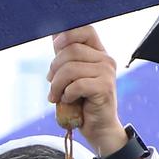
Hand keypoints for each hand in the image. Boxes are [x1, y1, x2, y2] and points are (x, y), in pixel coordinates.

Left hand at [48, 26, 141, 158]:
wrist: (98, 129)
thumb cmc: (83, 103)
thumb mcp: (71, 76)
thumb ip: (66, 56)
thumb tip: (54, 33)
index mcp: (99, 53)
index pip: (85, 29)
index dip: (66, 35)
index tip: (55, 48)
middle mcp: (106, 59)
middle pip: (71, 50)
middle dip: (54, 68)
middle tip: (51, 84)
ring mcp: (107, 73)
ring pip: (71, 68)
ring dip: (57, 84)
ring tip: (55, 96)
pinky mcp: (104, 88)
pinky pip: (77, 84)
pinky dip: (67, 94)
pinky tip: (68, 101)